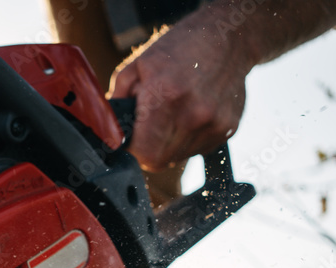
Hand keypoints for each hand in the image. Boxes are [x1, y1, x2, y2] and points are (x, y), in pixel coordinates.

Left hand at [109, 7, 255, 170]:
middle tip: (149, 128)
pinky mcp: (228, 128)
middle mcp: (193, 114)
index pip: (143, 153)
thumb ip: (118, 100)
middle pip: (159, 161)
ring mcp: (214, 123)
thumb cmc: (180, 48)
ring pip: (178, 158)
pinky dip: (188, 140)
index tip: (131, 140)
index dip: (133, 150)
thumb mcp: (138, 66)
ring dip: (168, 145)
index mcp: (166, 95)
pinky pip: (197, 150)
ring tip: (172, 116)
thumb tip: (106, 128)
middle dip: (148, 149)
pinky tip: (189, 115)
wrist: (228, 38)